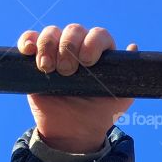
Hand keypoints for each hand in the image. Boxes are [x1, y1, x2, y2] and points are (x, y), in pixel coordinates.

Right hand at [17, 23, 138, 151]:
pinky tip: (28, 51)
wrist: (73, 132)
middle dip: (69, 47)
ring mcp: (57, 51)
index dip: (92, 42)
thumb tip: (133, 46)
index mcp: (101, 53)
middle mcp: (79, 47)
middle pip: (73, 29)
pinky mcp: (37, 58)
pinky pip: (30, 39)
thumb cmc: (99, 115)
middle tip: (67, 71)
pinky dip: (27, 40)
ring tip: (47, 69)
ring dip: (48, 45)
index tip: (88, 61)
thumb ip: (130, 77)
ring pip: (51, 32)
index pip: (99, 35)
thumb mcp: (120, 100)